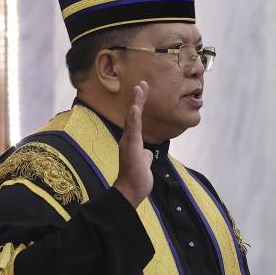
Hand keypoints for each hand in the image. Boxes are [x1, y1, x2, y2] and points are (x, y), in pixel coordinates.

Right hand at [113, 81, 153, 207]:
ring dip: (136, 104)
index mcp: (132, 141)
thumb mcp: (143, 163)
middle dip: (138, 99)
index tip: (143, 90)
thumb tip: (147, 154)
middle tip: (142, 83)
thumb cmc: (136, 178)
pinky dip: (133, 119)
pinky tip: (134, 108)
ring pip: (133, 120)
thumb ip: (144, 155)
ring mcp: (129, 144)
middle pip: (133, 115)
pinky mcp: (131, 149)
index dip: (139, 104)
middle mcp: (128, 140)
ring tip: (139, 89)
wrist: (130, 191)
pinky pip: (132, 132)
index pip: (136, 120)